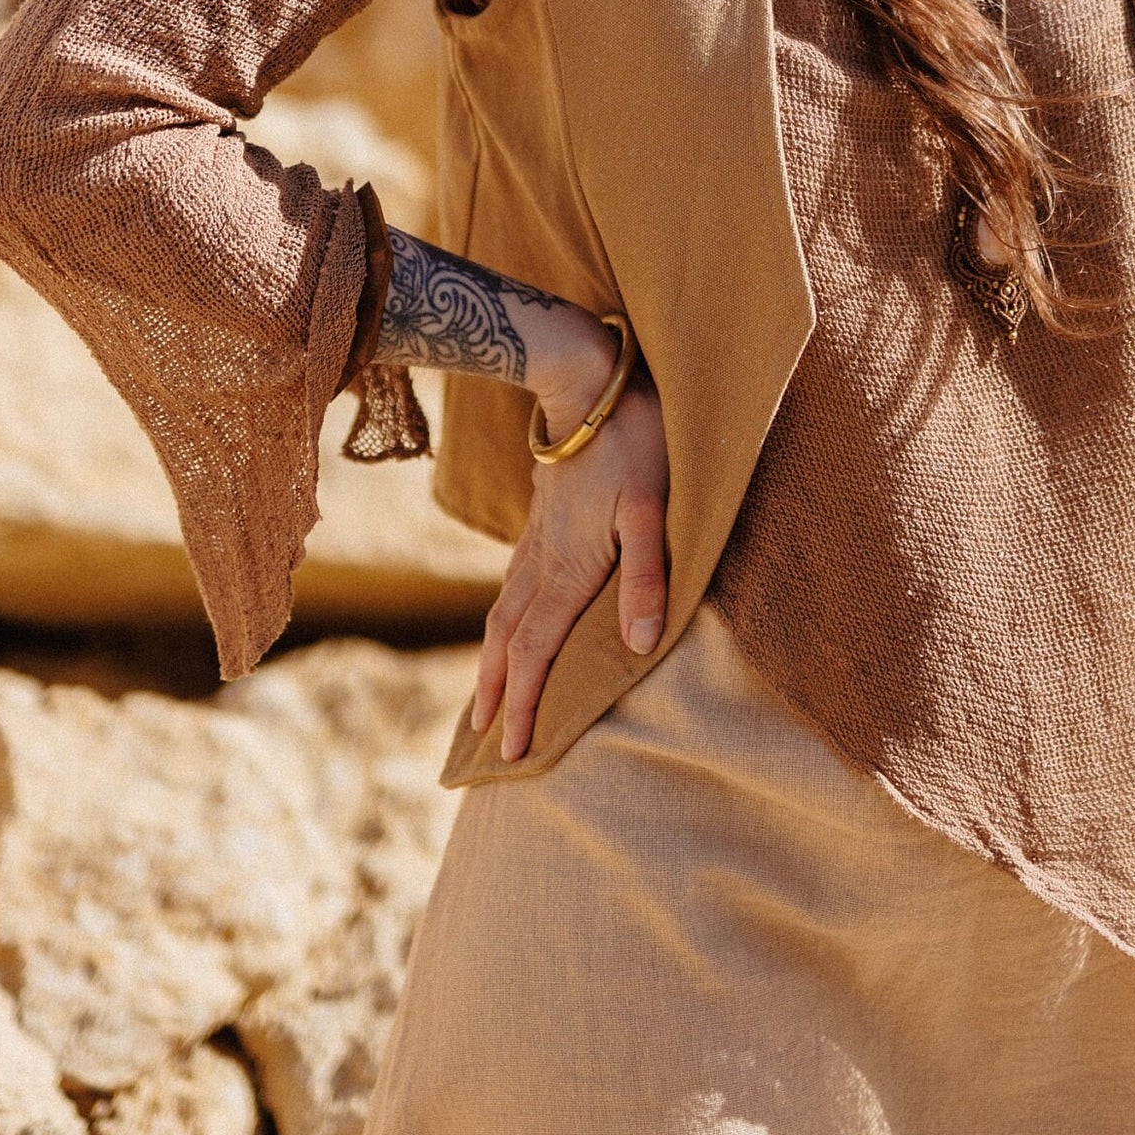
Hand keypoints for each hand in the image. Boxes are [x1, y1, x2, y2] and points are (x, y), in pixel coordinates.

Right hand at [470, 372, 669, 762]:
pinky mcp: (540, 521)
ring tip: (483, 701)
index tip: (511, 753)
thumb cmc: (632, 443)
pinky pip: (511, 587)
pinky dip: (501, 623)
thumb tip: (639, 644)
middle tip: (481, 744)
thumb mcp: (654, 508)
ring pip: (502, 615)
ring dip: (491, 663)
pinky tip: (505, 628)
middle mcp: (542, 563)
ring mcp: (536, 541)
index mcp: (567, 569)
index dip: (526, 704)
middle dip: (496, 695)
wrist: (586, 382)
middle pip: (507, 642)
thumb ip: (646, 574)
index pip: (537, 652)